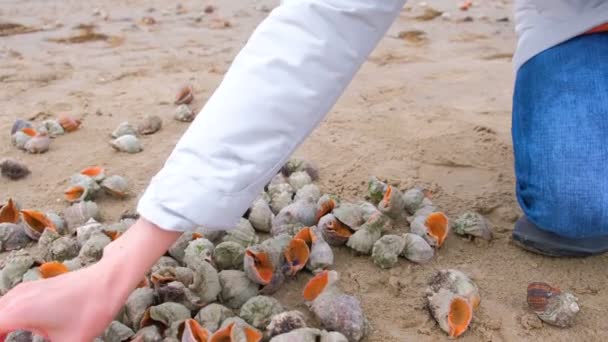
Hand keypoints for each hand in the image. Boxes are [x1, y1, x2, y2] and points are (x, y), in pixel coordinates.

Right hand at [0, 261, 119, 340]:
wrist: (109, 281)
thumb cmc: (90, 310)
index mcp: (19, 312)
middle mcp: (17, 297)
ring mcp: (26, 289)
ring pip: (1, 310)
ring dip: (1, 327)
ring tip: (7, 340)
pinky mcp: (36, 287)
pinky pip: (11, 303)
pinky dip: (8, 317)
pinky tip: (16, 329)